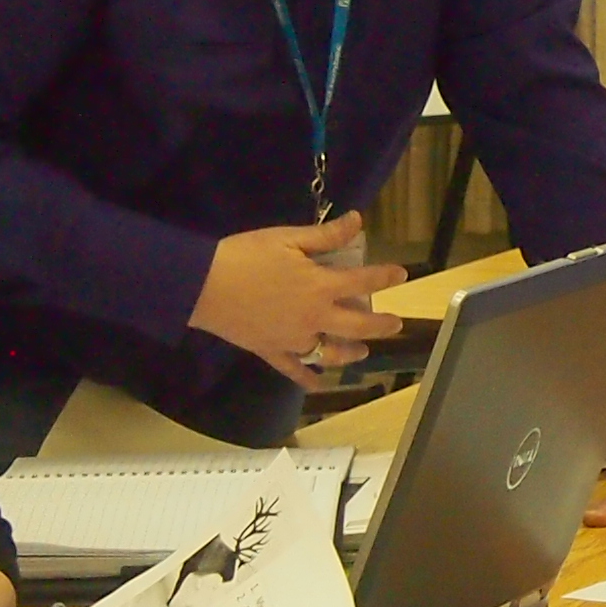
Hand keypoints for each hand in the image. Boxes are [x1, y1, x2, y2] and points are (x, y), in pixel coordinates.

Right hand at [188, 215, 407, 383]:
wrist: (204, 285)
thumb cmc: (246, 255)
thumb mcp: (287, 238)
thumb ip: (325, 235)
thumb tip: (357, 221)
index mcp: (321, 286)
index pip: (363, 281)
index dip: (384, 276)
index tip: (401, 275)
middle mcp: (315, 318)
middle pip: (357, 325)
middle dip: (380, 325)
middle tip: (396, 324)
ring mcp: (294, 340)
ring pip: (330, 353)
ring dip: (350, 352)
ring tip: (362, 351)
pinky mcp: (271, 352)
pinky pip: (293, 370)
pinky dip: (307, 379)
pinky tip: (317, 385)